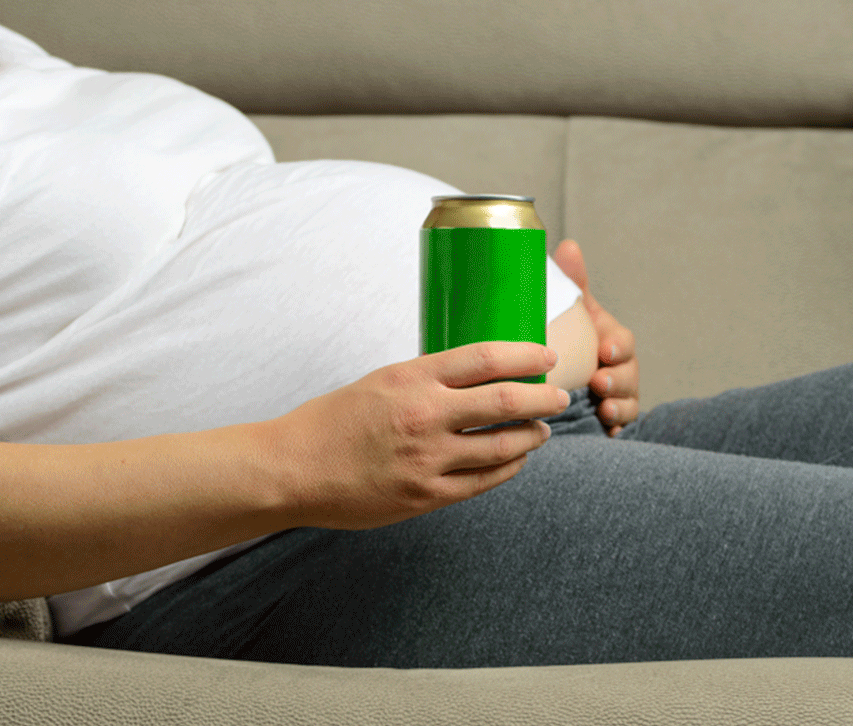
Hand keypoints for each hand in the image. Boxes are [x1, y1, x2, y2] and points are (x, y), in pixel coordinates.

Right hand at [268, 342, 570, 529]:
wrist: (294, 469)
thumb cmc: (331, 422)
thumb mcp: (379, 381)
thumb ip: (425, 380)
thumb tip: (476, 377)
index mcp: (411, 379)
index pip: (486, 358)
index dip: (525, 356)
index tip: (545, 357)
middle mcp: (425, 416)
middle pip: (507, 402)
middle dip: (544, 398)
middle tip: (559, 396)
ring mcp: (428, 460)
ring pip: (504, 447)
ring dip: (531, 436)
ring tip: (540, 430)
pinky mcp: (426, 496)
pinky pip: (484, 482)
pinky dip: (508, 469)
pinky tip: (515, 461)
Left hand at [552, 239, 639, 436]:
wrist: (551, 379)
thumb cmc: (566, 338)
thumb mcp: (570, 312)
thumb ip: (573, 283)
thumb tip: (569, 246)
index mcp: (607, 340)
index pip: (622, 341)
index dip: (618, 346)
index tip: (606, 350)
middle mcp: (617, 368)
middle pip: (628, 374)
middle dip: (618, 379)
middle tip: (599, 383)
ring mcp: (615, 396)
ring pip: (627, 402)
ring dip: (618, 405)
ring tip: (603, 408)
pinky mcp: (608, 422)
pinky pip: (620, 427)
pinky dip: (617, 429)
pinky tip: (609, 433)